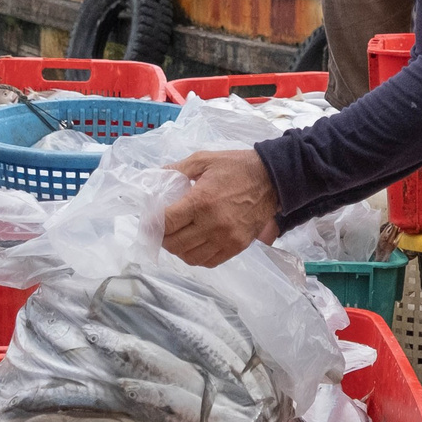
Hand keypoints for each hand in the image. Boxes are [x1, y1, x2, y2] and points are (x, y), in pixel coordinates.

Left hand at [162, 150, 279, 266]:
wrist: (273, 178)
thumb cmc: (237, 167)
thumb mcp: (204, 159)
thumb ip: (178, 169)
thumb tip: (157, 177)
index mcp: (201, 201)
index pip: (167, 222)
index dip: (152, 224)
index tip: (148, 221)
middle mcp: (213, 224)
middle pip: (175, 244)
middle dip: (162, 238)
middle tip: (160, 230)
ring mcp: (226, 238)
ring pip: (190, 257)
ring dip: (178, 250)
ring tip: (177, 238)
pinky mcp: (237, 246)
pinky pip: (209, 261)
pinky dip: (196, 257)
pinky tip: (194, 245)